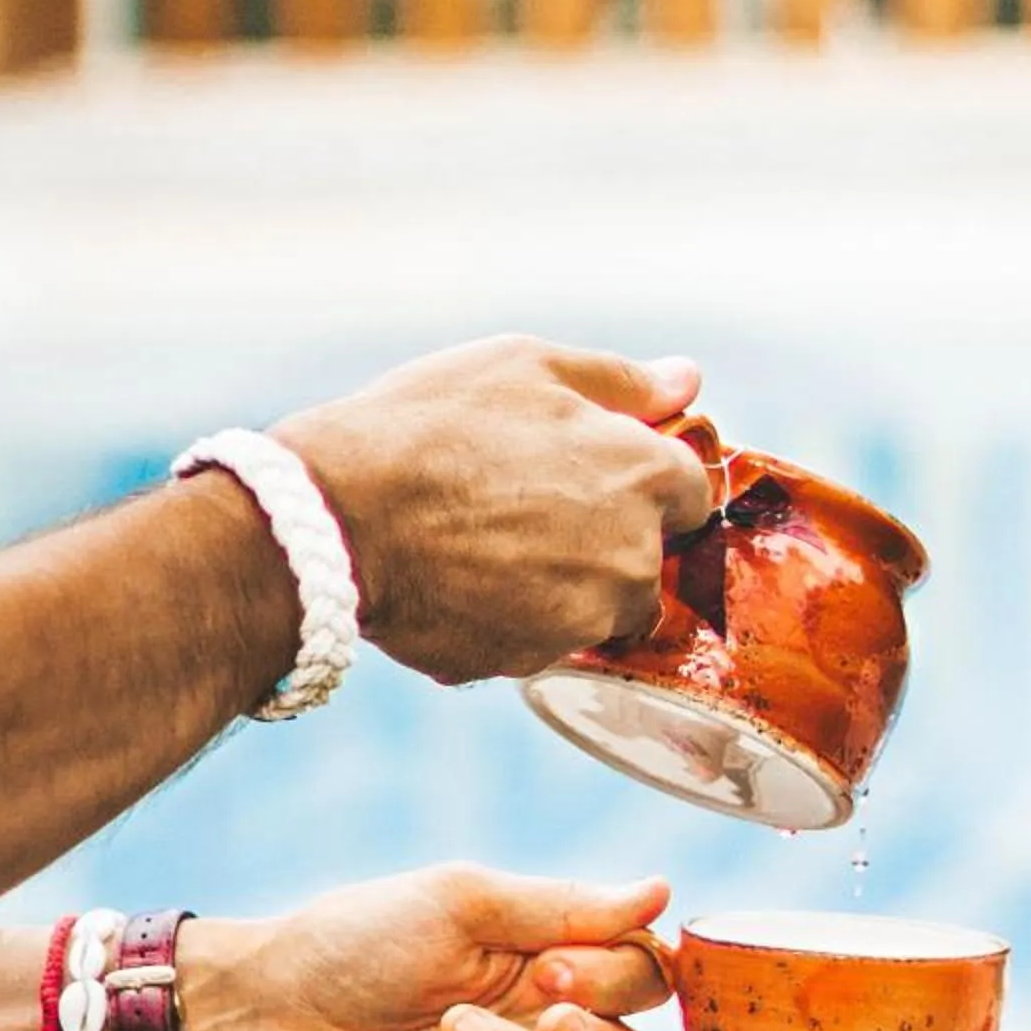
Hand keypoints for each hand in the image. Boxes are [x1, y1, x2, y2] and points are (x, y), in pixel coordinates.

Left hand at [175, 866, 669, 1030]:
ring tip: (450, 1026)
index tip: (565, 964)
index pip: (638, 975)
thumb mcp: (461, 900)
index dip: (623, 978)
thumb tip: (660, 891)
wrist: (264, 1013)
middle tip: (543, 1006)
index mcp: (544, 952)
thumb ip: (563, 906)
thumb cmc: (355, 938)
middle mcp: (538, 1020)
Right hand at [277, 338, 713, 685]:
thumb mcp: (528, 366)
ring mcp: (583, 621)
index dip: (645, 476)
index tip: (597, 468)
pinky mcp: (529, 664)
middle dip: (605, 535)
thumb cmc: (434, 424)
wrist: (337, 517)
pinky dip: (510, 617)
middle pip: (646, 557)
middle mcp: (632, 559)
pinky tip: (459, 578)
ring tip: (487, 541)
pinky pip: (536, 639)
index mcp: (645, 478)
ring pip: (594, 606)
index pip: (693, 492)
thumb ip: (622, 381)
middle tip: (527, 502)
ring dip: (562, 583)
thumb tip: (687, 381)